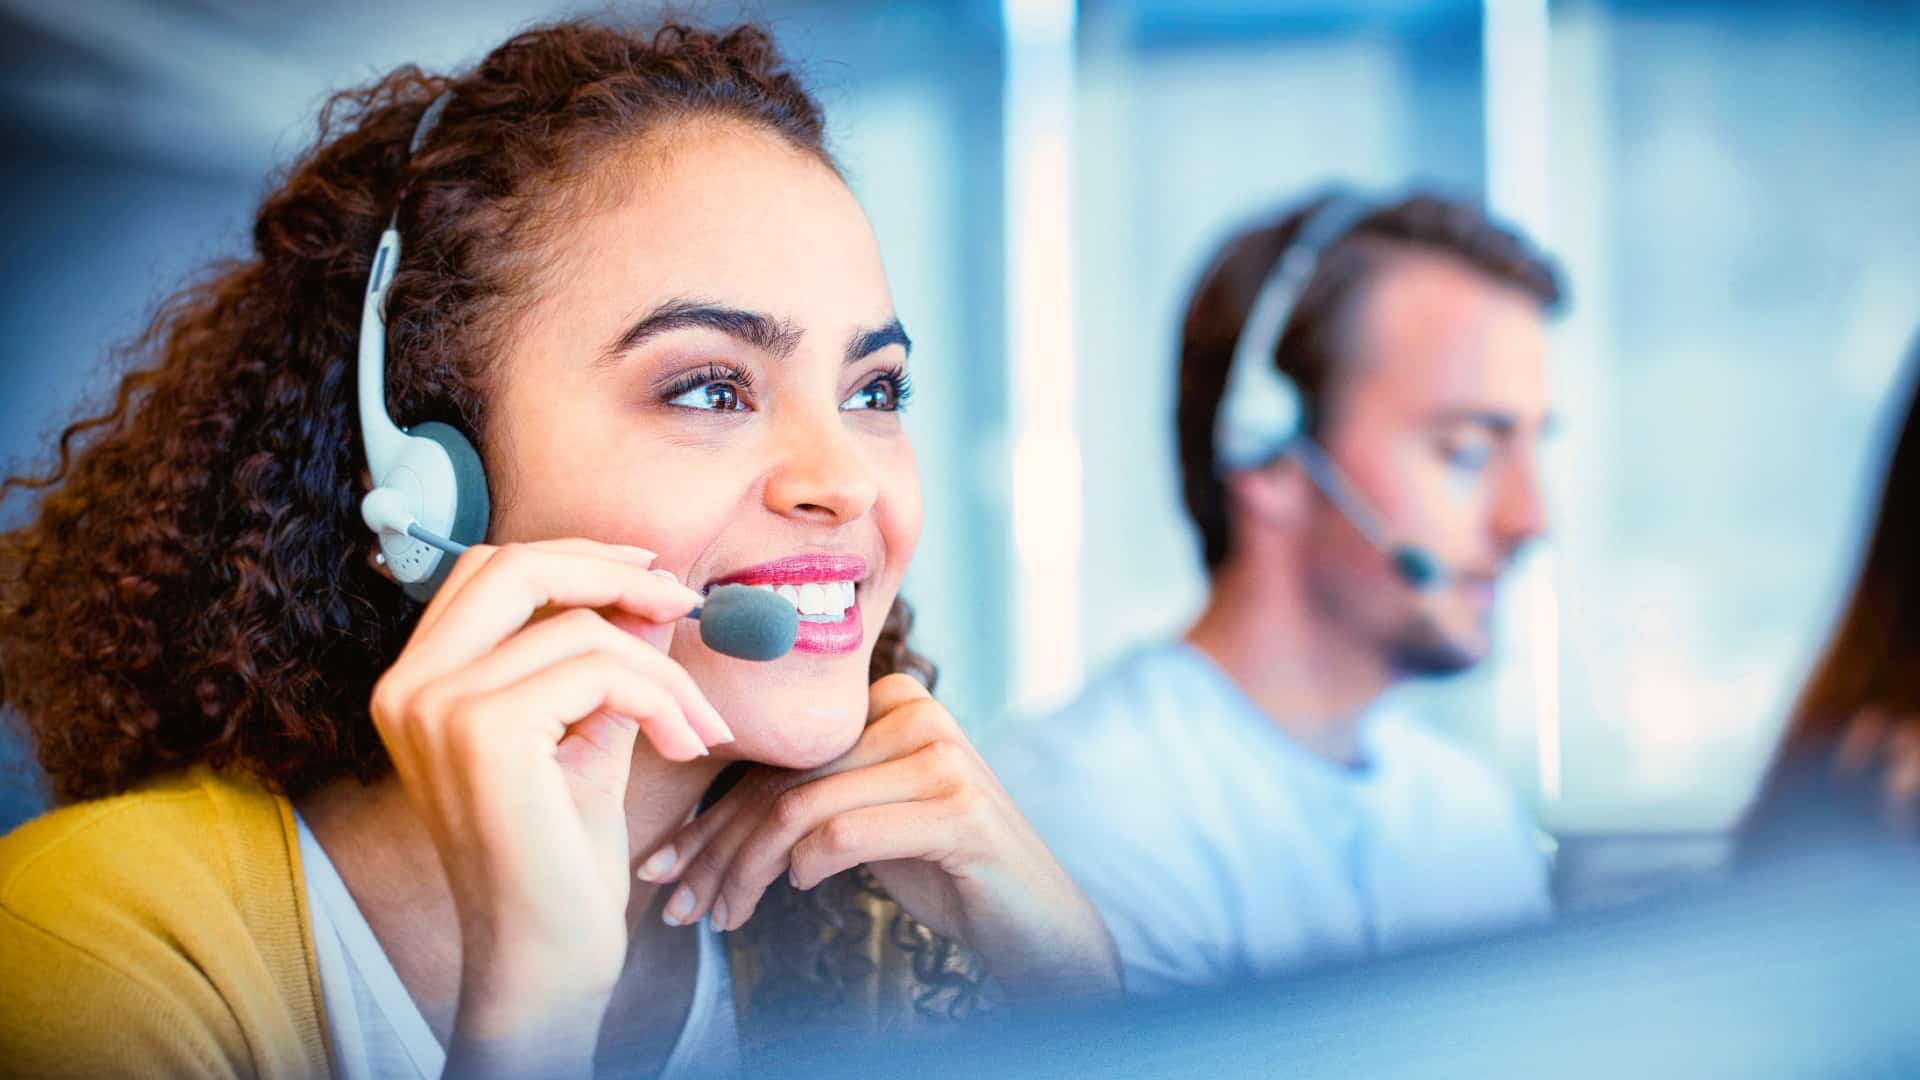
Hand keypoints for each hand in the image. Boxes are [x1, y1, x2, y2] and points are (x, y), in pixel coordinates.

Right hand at [368, 539, 733, 1073]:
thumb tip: (655, 588)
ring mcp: (437, 707)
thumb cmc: (561, 856)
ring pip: (580, 627)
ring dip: (663, 669)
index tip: (650, 578)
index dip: (574, 558)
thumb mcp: (586, 733)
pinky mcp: (484, 732)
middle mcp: (408, 687)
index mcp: (417, 683)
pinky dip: (661, 700)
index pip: (488, 570)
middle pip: (513, 566)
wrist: (546, 955)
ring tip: (699, 724)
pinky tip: (685, 745)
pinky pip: (602, 670)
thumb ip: (606, 659)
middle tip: (685, 605)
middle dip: (612, 573)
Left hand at [638, 673, 1121, 1000]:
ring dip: (746, 872)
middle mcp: (918, 713)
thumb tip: (701, 831)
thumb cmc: (944, 869)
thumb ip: (812, 797)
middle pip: (784, 782)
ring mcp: (943, 757)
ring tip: (720, 917)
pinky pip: (845, 832)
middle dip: (716, 850)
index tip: (665, 867)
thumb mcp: (869, 819)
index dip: (711, 816)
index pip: (778, 758)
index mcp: (891, 701)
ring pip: (802, 809)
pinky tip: (799, 891)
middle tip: (675, 904)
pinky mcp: (959, 809)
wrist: (1036, 920)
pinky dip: (807, 866)